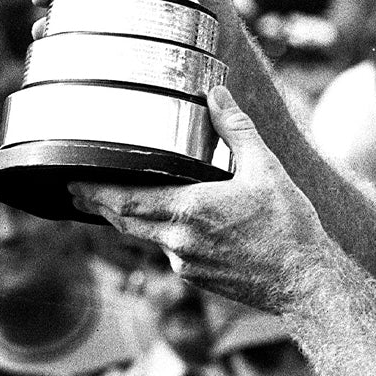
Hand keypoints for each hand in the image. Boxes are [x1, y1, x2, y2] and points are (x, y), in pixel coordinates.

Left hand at [70, 85, 329, 313]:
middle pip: (125, 222)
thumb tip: (217, 96)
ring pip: (147, 236)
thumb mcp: (266, 169)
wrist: (303, 280)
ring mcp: (187, 264)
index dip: (96, 192)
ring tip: (118, 201)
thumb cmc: (288, 226)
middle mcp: (180, 242)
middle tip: (77, 191)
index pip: (127, 201)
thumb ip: (236, 130)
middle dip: (99, 205)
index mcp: (191, 211)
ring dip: (130, 218)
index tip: (72, 182)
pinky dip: (164, 233)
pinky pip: (171, 251)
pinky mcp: (198, 277)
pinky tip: (179, 223)